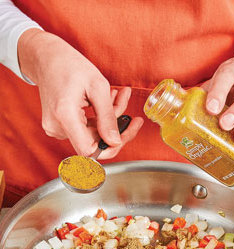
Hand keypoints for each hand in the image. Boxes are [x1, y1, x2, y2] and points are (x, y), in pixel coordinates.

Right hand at [17, 29, 143, 157]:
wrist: (46, 58)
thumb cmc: (69, 65)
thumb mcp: (97, 86)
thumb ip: (108, 117)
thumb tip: (116, 141)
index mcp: (64, 116)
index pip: (89, 151)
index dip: (109, 148)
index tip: (125, 136)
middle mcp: (57, 127)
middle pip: (94, 143)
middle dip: (115, 128)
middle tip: (133, 117)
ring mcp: (56, 128)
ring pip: (92, 134)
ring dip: (109, 118)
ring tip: (118, 96)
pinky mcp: (60, 126)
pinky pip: (85, 128)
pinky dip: (99, 117)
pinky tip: (106, 100)